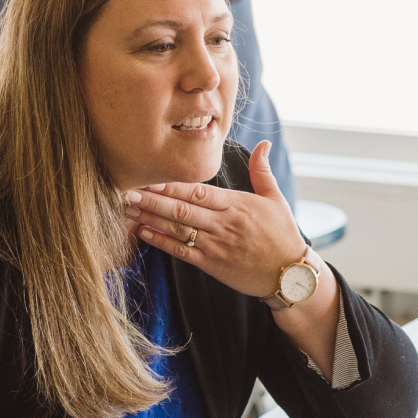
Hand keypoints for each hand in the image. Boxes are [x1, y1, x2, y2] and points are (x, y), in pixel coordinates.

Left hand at [125, 141, 306, 297]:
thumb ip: (262, 171)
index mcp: (236, 205)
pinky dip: (161, 242)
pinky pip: (181, 252)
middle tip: (127, 191)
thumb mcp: (276, 199)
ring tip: (128, 209)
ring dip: (151, 218)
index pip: (198, 191)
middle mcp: (223, 224)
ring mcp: (216, 246)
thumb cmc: (282, 235)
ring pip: (177, 229)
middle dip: (153, 200)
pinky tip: (143, 232)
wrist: (290, 275)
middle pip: (182, 209)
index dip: (172, 185)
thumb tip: (264, 143)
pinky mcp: (212, 265)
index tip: (149, 177)